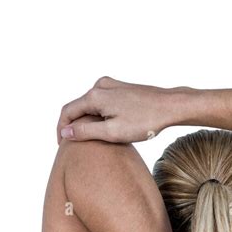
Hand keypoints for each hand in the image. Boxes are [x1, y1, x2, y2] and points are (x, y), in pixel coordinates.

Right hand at [57, 76, 190, 143]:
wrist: (170, 106)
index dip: (61, 129)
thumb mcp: (112, 132)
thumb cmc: (144, 121)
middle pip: (78, 106)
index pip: (67, 111)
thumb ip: (86, 132)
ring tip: (89, 139)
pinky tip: (105, 128)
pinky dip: (98, 115)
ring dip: (86, 120)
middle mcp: (100, 86)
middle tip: (74, 145)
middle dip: (74, 125)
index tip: (62, 145)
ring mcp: (111, 85)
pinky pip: (102, 102)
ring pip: (90, 104)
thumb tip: (65, 132)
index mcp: (94, 96)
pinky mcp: (121, 88)